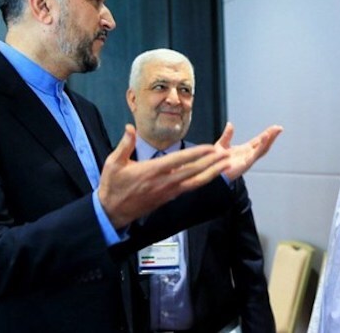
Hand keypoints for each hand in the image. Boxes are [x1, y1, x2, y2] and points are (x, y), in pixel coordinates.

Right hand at [98, 124, 229, 227]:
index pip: (179, 160)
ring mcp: (168, 192)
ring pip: (195, 182)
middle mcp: (164, 182)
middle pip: (193, 171)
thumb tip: (130, 127)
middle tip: (226, 155)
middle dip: (211, 163)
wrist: (112, 212)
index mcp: (152, 171)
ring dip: (212, 173)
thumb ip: (125, 144)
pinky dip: (202, 181)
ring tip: (226, 165)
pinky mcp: (169, 198)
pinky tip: (211, 176)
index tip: (210, 147)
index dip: (197, 153)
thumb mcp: (113, 163)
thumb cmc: (113, 186)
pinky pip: (189, 188)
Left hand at [214, 122, 282, 180]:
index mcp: (245, 150)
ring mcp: (249, 160)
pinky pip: (256, 153)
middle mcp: (249, 155)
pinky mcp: (246, 163)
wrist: (212, 173)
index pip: (259, 141)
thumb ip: (227, 135)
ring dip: (269, 140)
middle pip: (264, 144)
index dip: (267, 134)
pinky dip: (261, 145)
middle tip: (279, 128)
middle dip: (272, 136)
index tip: (274, 127)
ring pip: (262, 149)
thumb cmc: (216, 163)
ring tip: (275, 131)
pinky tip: (265, 138)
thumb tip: (230, 124)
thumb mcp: (221, 145)